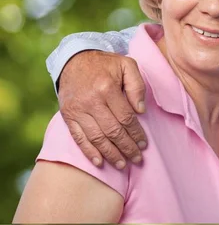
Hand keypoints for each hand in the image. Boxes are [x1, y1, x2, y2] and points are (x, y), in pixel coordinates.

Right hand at [58, 50, 146, 168]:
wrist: (74, 60)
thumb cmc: (105, 64)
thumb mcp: (126, 65)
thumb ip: (137, 85)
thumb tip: (141, 111)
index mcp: (107, 88)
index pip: (125, 117)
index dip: (136, 133)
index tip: (144, 144)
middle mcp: (91, 101)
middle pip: (112, 131)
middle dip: (126, 147)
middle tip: (137, 159)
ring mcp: (77, 110)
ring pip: (96, 137)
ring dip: (111, 154)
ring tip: (123, 165)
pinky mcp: (68, 115)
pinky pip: (78, 137)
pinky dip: (89, 152)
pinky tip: (99, 162)